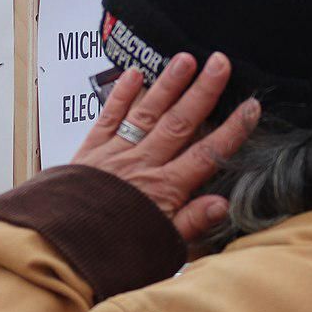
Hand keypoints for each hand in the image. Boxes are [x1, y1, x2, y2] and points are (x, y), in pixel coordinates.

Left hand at [72, 52, 259, 243]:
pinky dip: (121, 94)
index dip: (232, 129)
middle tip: (221, 62)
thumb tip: (223, 203)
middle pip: (180, 122)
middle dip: (203, 91)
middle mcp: (143, 165)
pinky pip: (109, 116)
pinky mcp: (90, 150)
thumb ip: (191, 223)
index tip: (252, 106)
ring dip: (168, 84)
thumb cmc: (113, 252)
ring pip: (148, 112)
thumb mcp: (160, 246)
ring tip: (186, 58)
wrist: (60, 250)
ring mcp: (116, 153)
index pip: (207, 153)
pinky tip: (135, 73)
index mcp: (165, 190)